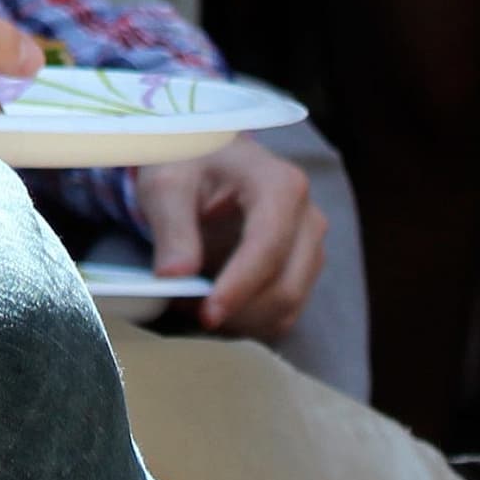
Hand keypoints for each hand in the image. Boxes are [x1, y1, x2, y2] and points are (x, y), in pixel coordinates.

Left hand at [133, 136, 324, 340]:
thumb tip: (176, 277)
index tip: (208, 314)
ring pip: (288, 306)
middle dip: (238, 310)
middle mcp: (307, 217)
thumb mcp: (168, 184)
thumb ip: (173, 228)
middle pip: (286, 285)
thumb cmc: (191, 164)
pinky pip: (285, 312)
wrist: (208, 159)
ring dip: (242, 320)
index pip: (267, 248)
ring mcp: (311, 245)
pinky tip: (216, 307)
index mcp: (281, 185)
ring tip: (194, 306)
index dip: (239, 287)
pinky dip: (251, 321)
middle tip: (186, 309)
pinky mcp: (304, 269)